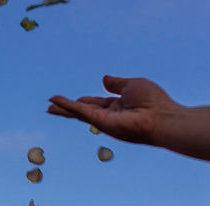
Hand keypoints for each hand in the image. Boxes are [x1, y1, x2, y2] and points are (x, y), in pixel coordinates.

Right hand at [48, 76, 181, 145]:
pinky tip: (54, 102)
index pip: (98, 103)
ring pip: (78, 113)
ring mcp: (103, 120)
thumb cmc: (153, 102)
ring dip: (63, 109)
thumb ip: (117, 83)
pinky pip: (80, 112)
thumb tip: (104, 79)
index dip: (86, 101)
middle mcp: (109, 115)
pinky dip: (66, 106)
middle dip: (69, 109)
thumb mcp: (133, 85)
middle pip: (84, 111)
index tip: (77, 99)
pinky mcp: (99, 122)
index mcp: (119, 106)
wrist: (160, 117)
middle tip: (53, 107)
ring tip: (49, 107)